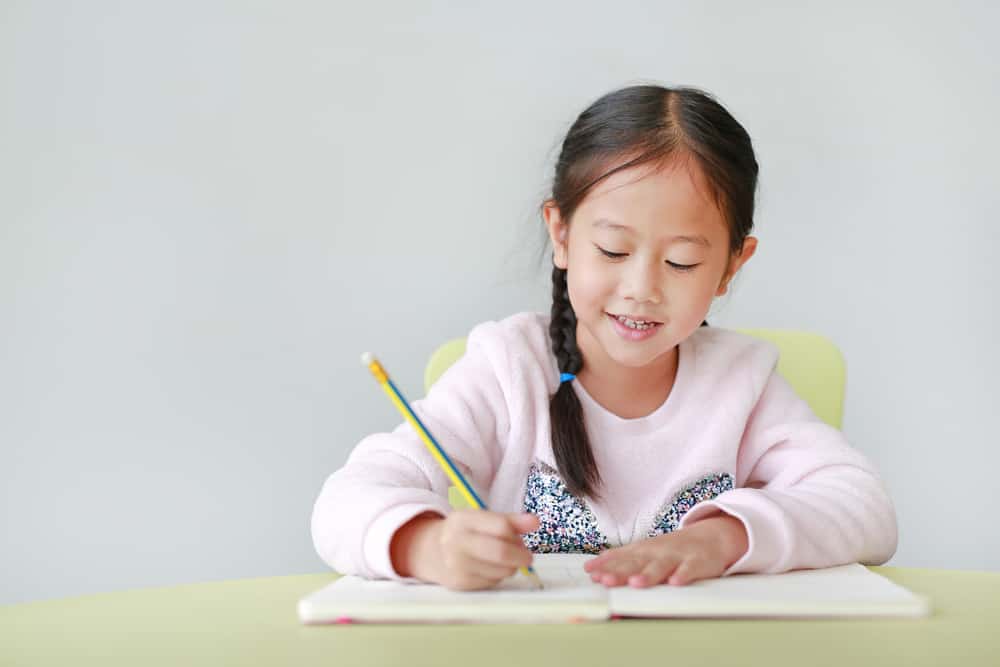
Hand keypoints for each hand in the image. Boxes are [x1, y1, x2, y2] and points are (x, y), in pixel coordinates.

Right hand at [390, 510, 539, 590]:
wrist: (432, 552)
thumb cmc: (466, 533)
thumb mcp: (483, 519)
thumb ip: (511, 520)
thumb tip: (535, 522)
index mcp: (463, 519)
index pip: (501, 526)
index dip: (518, 534)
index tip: (524, 539)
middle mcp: (457, 542)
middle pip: (501, 552)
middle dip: (520, 557)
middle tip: (527, 558)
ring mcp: (457, 565)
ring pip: (501, 571)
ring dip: (511, 567)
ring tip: (504, 560)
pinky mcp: (461, 583)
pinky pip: (493, 582)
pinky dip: (498, 576)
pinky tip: (489, 569)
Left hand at [583, 514, 748, 587]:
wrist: (711, 536)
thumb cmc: (672, 549)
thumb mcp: (646, 551)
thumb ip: (622, 559)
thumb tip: (594, 566)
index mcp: (643, 551)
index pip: (621, 558)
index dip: (605, 566)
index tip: (590, 573)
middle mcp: (657, 552)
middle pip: (636, 563)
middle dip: (620, 572)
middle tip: (605, 580)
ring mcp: (677, 556)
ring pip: (661, 567)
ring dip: (648, 575)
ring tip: (635, 583)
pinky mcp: (698, 562)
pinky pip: (690, 570)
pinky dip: (683, 575)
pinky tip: (675, 583)